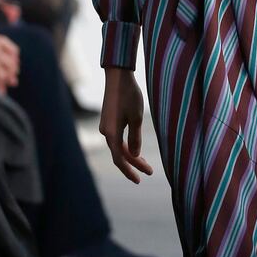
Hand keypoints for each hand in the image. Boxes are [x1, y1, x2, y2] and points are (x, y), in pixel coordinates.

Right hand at [100, 67, 153, 182]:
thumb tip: (134, 156)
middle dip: (134, 164)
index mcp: (112, 134)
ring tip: (146, 163)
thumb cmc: (129, 96)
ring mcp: (106, 126)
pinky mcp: (108, 120)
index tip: (139, 180)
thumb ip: (135, 138)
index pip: (119, 159)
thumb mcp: (136, 118)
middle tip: (150, 171)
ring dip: (131, 155)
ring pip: (119, 146)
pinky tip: (136, 147)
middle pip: (120, 154)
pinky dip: (127, 145)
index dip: (129, 171)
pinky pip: (117, 138)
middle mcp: (106, 132)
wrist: (118, 76)